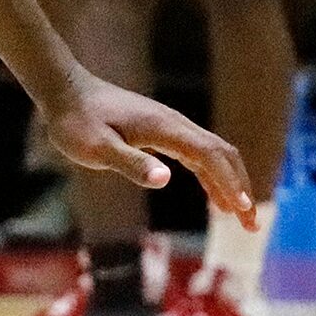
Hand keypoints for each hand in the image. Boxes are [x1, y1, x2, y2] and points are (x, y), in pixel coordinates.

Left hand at [42, 73, 254, 222]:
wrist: (64, 91)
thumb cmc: (75, 122)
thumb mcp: (95, 148)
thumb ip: (129, 163)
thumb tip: (165, 179)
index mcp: (164, 128)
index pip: (209, 155)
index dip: (228, 182)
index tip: (241, 210)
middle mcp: (174, 124)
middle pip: (222, 154)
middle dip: (240, 188)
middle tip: (251, 225)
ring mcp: (170, 126)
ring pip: (213, 154)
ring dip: (230, 184)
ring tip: (240, 216)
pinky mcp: (161, 131)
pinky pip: (197, 154)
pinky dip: (212, 176)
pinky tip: (214, 196)